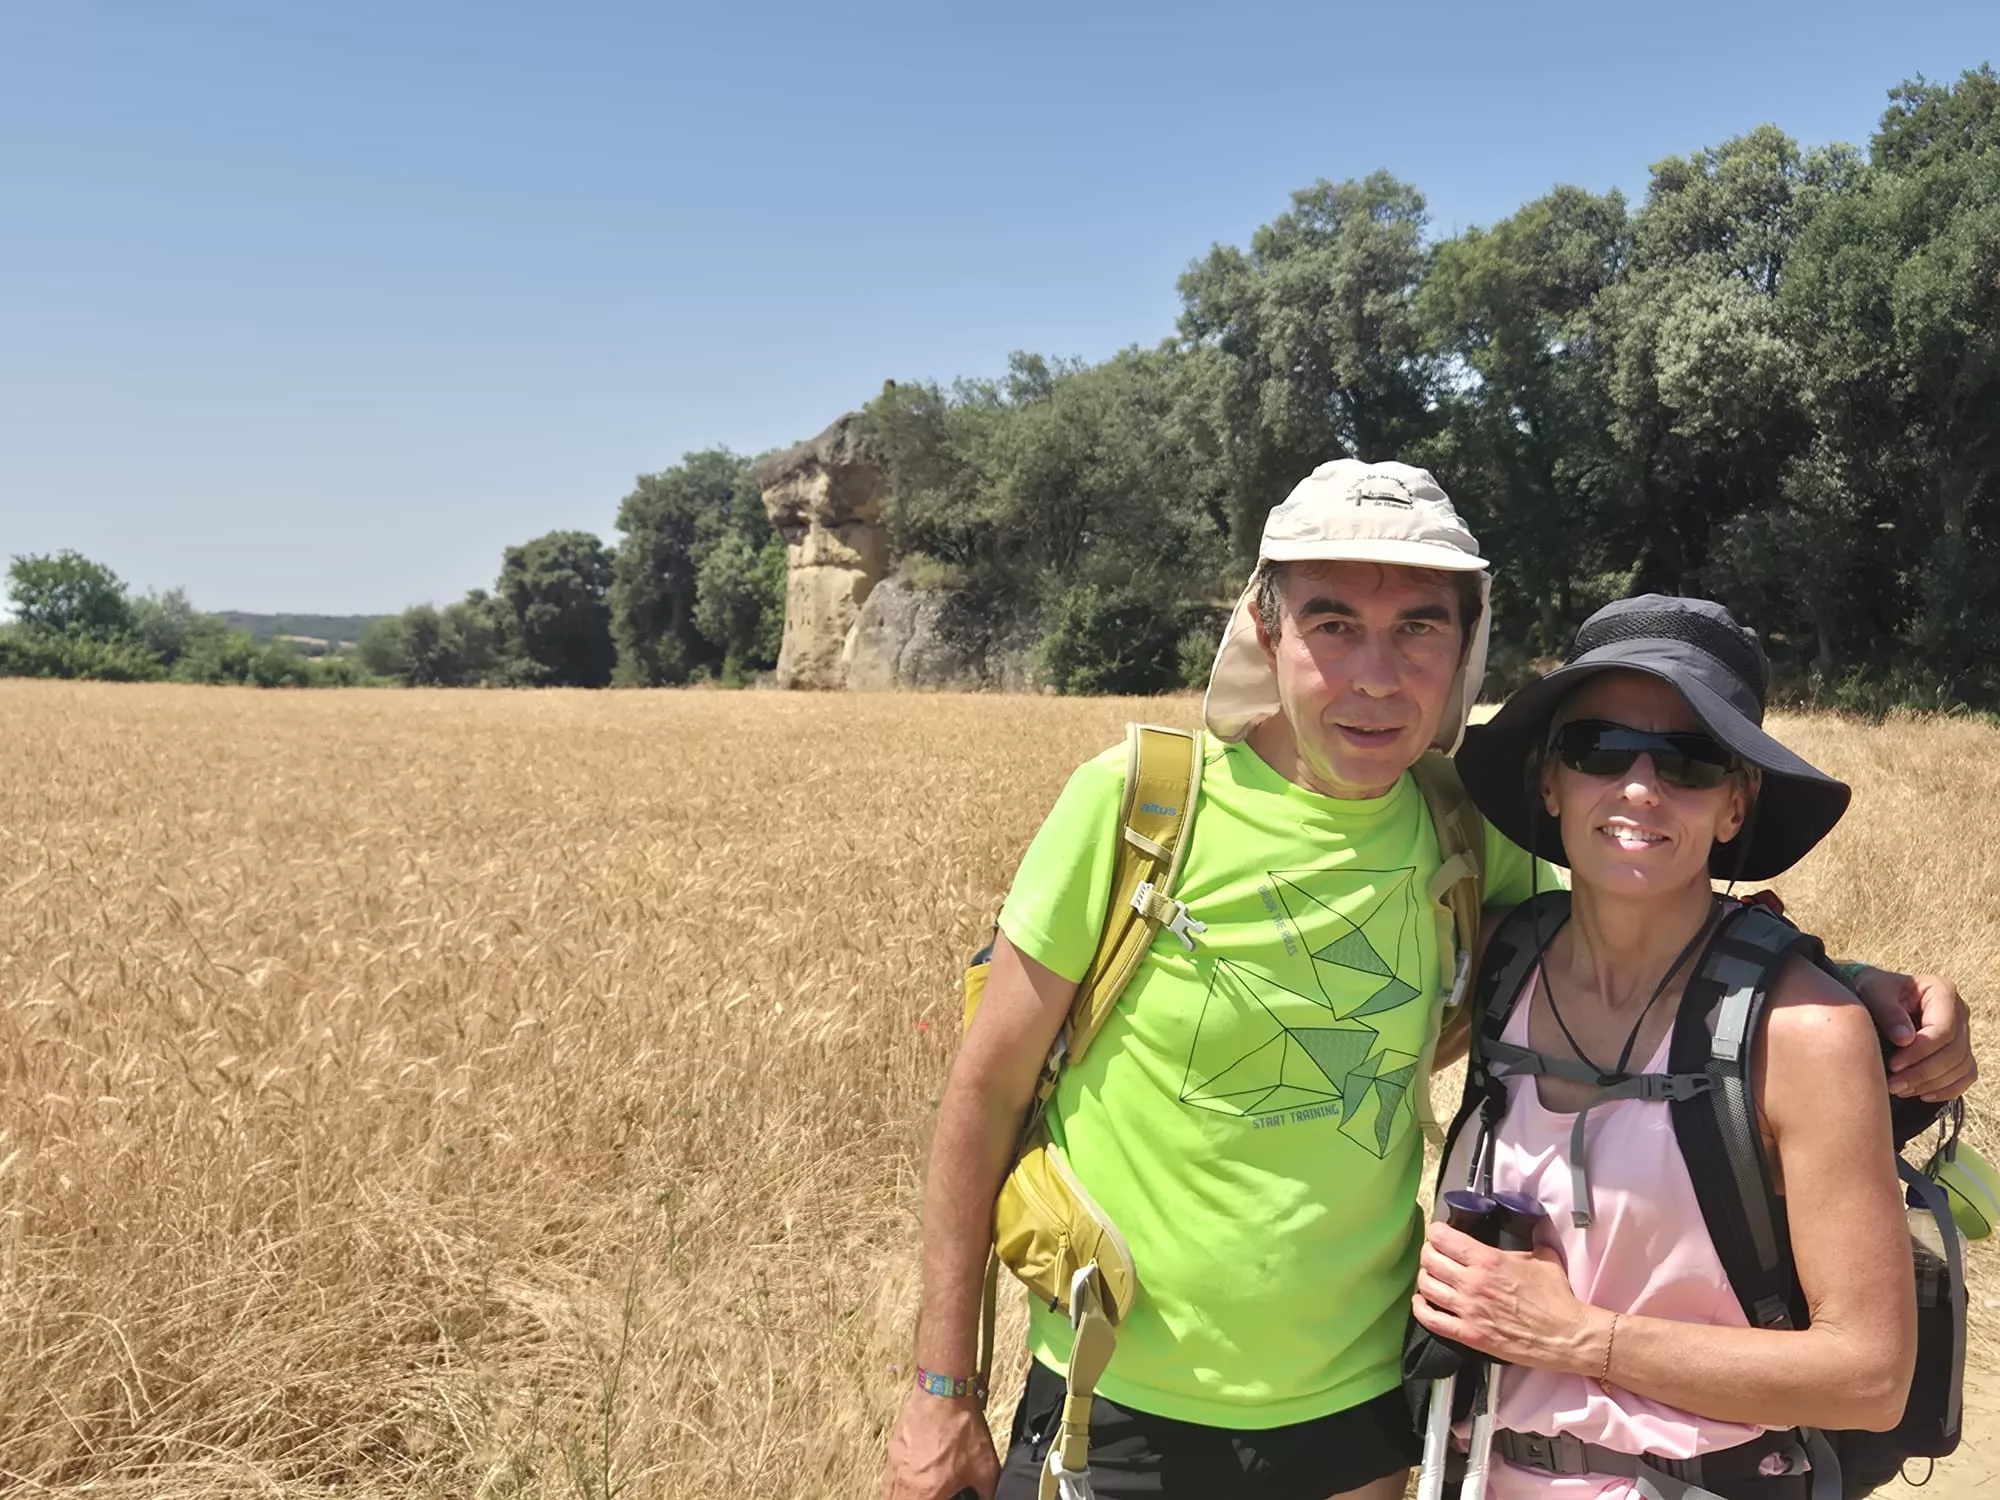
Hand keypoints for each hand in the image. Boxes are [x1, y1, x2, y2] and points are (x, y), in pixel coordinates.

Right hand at [884, 1388, 998, 1499]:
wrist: (944, 1392)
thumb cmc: (960, 1425)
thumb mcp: (984, 1466)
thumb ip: (985, 1491)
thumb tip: (987, 1498)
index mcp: (927, 1492)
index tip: (943, 1499)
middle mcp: (906, 1483)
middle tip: (931, 1497)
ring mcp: (895, 1467)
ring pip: (891, 1496)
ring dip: (904, 1498)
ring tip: (920, 1494)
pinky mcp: (892, 1452)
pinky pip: (889, 1480)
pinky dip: (897, 1487)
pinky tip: (911, 1481)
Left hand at [1411, 1220, 1597, 1373]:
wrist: (1566, 1336)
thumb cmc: (1557, 1298)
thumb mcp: (1544, 1257)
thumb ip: (1531, 1239)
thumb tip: (1533, 1228)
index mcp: (1488, 1260)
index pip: (1443, 1238)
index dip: (1436, 1233)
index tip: (1438, 1233)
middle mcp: (1473, 1282)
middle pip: (1429, 1260)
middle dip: (1428, 1253)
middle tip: (1434, 1254)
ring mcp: (1469, 1310)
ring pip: (1427, 1287)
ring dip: (1424, 1278)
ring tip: (1430, 1276)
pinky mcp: (1470, 1334)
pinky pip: (1432, 1320)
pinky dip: (1421, 1309)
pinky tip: (1422, 1302)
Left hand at [1852, 968, 1978, 1101]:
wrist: (1872, 996)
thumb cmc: (1872, 990)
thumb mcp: (1872, 991)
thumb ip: (1887, 1011)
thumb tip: (1904, 1039)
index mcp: (1941, 992)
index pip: (1943, 1030)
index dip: (1920, 1052)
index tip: (1893, 1064)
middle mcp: (1958, 1012)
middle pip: (1954, 1052)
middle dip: (1923, 1073)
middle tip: (1893, 1085)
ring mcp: (1962, 1032)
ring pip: (1961, 1067)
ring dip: (1932, 1084)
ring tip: (1900, 1090)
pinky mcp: (1960, 1051)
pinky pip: (1965, 1075)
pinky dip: (1947, 1089)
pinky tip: (1921, 1094)